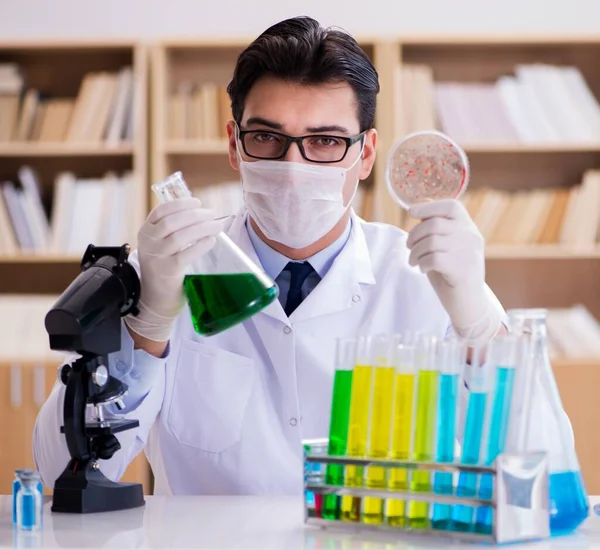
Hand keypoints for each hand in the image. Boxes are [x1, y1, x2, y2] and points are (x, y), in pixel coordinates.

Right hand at [124, 198, 224, 341]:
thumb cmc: (162, 266)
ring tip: (217, 226)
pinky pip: (186, 254)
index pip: (161, 211)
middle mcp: (148, 242)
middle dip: (195, 215)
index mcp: (146, 231)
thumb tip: (200, 213)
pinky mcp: (168, 270)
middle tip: (212, 214)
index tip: (197, 202)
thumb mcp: (159, 244)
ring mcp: (157, 257)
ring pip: (180, 236)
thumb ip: (172, 229)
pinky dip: (201, 245)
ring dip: (202, 228)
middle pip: (172, 222)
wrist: (154, 297)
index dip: (180, 204)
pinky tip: (211, 241)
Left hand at [407, 199, 502, 345]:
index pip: (451, 206)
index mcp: (469, 228)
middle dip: (414, 235)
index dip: (429, 207)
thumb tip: (418, 209)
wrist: (469, 304)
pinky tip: (422, 269)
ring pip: (431, 241)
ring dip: (415, 252)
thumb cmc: (452, 273)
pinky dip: (422, 263)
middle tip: (409, 248)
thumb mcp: (445, 247)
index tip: (411, 212)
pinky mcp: (462, 269)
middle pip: (434, 224)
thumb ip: (435, 230)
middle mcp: (471, 237)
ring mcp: (469, 253)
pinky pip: (433, 258)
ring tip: (414, 261)